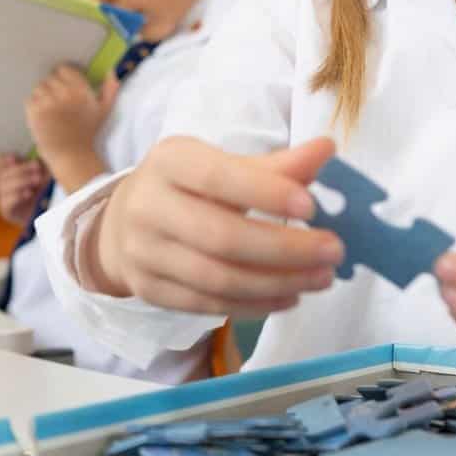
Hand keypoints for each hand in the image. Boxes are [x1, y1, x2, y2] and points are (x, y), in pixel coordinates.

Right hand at [0, 154, 50, 225]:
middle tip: (37, 168)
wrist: (50, 215)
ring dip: (21, 181)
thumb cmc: (47, 192)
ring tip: (37, 180)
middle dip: (21, 169)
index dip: (1, 161)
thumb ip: (37, 163)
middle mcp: (2, 186)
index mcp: (9, 175)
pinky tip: (29, 193)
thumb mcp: (43, 174)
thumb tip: (35, 151)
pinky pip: (6, 201)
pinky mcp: (6, 212)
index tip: (14, 158)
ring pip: (3, 186)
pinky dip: (17, 195)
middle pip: (2, 174)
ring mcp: (2, 199)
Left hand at [24, 65, 115, 164]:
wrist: (72, 155)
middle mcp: (64, 92)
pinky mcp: (35, 111)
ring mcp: (48, 101)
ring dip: (42, 97)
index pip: (63, 69)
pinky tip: (43, 118)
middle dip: (52, 90)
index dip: (63, 80)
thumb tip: (111, 71)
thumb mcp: (104, 110)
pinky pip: (29, 100)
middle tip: (57, 105)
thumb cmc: (87, 132)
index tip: (64, 92)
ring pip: (38, 88)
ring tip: (49, 112)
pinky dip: (33, 107)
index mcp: (80, 89)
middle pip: (49, 78)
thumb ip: (110, 89)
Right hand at [86, 136, 344, 316]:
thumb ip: (273, 165)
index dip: (265, 193)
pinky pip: (209, 305)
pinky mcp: (150, 291)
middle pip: (222, 237)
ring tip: (321, 278)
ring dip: (279, 283)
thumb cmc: (185, 186)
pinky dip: (256, 305)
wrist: (121, 223)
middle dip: (285, 249)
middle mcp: (148, 207)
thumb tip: (326, 149)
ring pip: (218, 279)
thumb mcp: (220, 163)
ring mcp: (145, 254)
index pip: (217, 179)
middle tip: (334, 251)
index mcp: (168, 162)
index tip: (312, 207)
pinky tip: (290, 297)